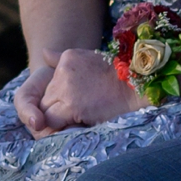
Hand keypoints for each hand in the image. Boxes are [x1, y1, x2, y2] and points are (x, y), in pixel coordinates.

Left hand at [16, 47, 139, 134]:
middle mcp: (63, 70)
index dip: (58, 97)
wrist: (137, 87)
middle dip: (54, 109)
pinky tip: (74, 125)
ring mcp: (66, 88)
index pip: (48, 84)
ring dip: (56, 119)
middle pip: (45, 98)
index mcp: (67, 58)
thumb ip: (62, 58)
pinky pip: (52, 121)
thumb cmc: (118, 76)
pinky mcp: (71, 106)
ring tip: (74, 121)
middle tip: (73, 115)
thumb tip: (43, 53)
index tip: (73, 103)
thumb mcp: (90, 59)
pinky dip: (59, 127)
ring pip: (45, 110)